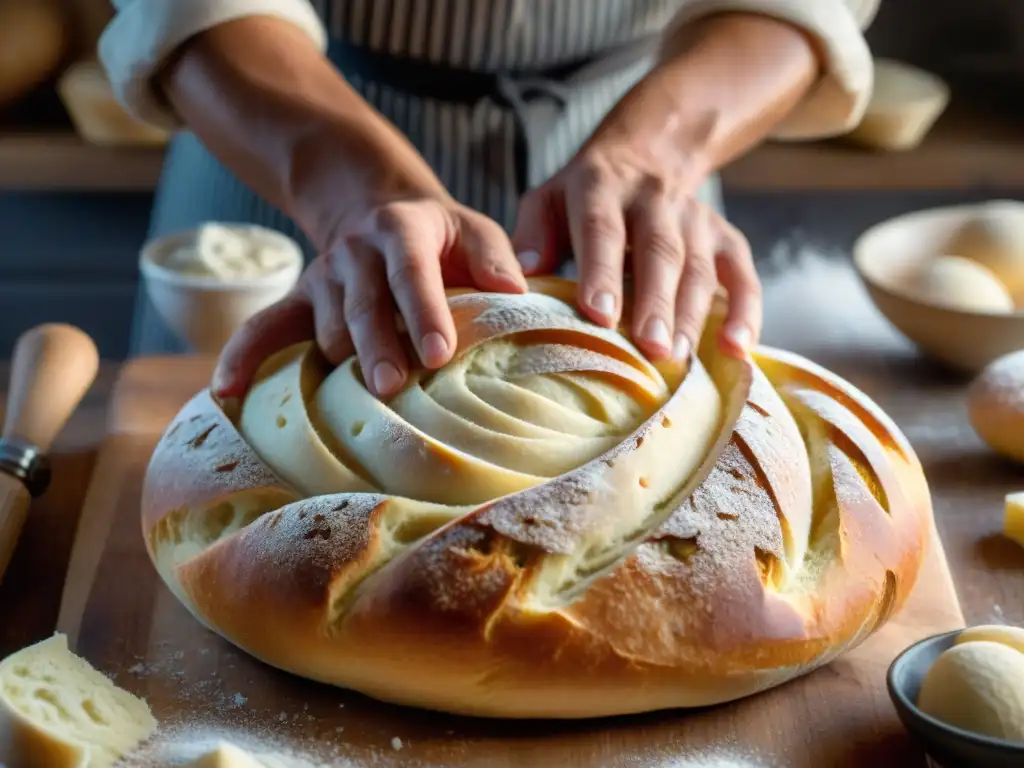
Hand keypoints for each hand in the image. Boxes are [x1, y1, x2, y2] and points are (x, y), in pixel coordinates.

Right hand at [213, 191, 526, 400]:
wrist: (378, 214)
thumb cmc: (440, 238)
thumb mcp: (473, 228)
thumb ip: (494, 257)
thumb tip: (513, 290)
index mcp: (402, 231)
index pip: (411, 272)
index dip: (424, 311)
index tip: (439, 352)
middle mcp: (355, 253)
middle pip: (361, 307)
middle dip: (378, 348)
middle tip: (394, 387)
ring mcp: (322, 280)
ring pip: (326, 332)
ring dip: (344, 368)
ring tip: (363, 413)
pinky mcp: (298, 303)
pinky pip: (263, 329)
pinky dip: (242, 358)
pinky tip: (227, 393)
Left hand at [511, 135, 760, 363]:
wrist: (649, 152)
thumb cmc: (584, 198)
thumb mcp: (547, 200)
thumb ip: (532, 236)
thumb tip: (518, 282)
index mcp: (601, 188)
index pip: (602, 229)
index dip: (602, 271)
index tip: (598, 314)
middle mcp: (653, 200)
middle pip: (659, 252)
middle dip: (656, 301)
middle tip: (651, 347)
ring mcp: (695, 219)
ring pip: (699, 268)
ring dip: (692, 315)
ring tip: (679, 359)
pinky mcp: (727, 238)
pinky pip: (743, 276)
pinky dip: (745, 313)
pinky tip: (738, 350)